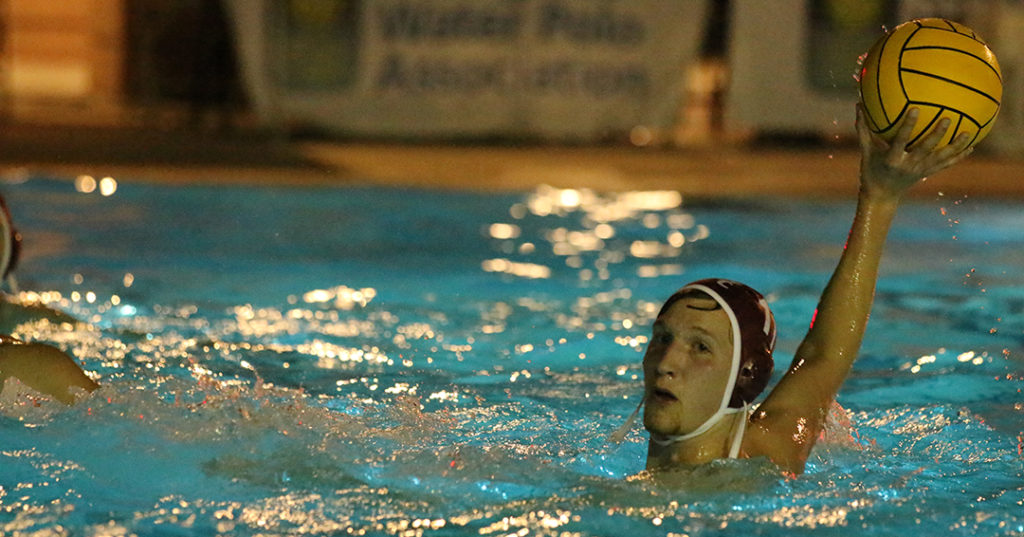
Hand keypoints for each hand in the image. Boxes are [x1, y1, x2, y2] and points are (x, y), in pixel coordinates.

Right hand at [856, 104, 973, 197]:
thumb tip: (858, 104)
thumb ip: (863, 129)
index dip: (908, 126)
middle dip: (937, 135)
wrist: (882, 195)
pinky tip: (971, 147)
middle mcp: (908, 166)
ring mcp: (920, 171)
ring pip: (940, 158)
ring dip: (955, 147)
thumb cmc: (871, 170)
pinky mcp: (928, 174)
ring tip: (968, 133)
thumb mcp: (865, 151)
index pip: (901, 140)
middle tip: (947, 119)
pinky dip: (958, 156)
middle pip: (925, 149)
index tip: (915, 109)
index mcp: (892, 159)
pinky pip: (946, 164)